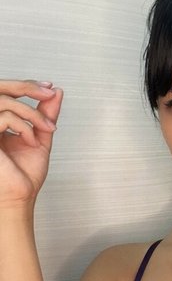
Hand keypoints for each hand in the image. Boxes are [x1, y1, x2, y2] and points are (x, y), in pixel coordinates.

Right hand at [0, 80, 62, 207]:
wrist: (21, 196)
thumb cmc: (25, 174)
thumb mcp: (40, 138)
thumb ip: (46, 116)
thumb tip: (57, 93)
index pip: (6, 94)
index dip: (25, 85)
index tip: (50, 89)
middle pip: (0, 90)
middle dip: (26, 86)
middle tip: (48, 93)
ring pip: (4, 102)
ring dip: (33, 113)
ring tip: (47, 129)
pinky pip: (4, 118)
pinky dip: (25, 127)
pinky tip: (31, 141)